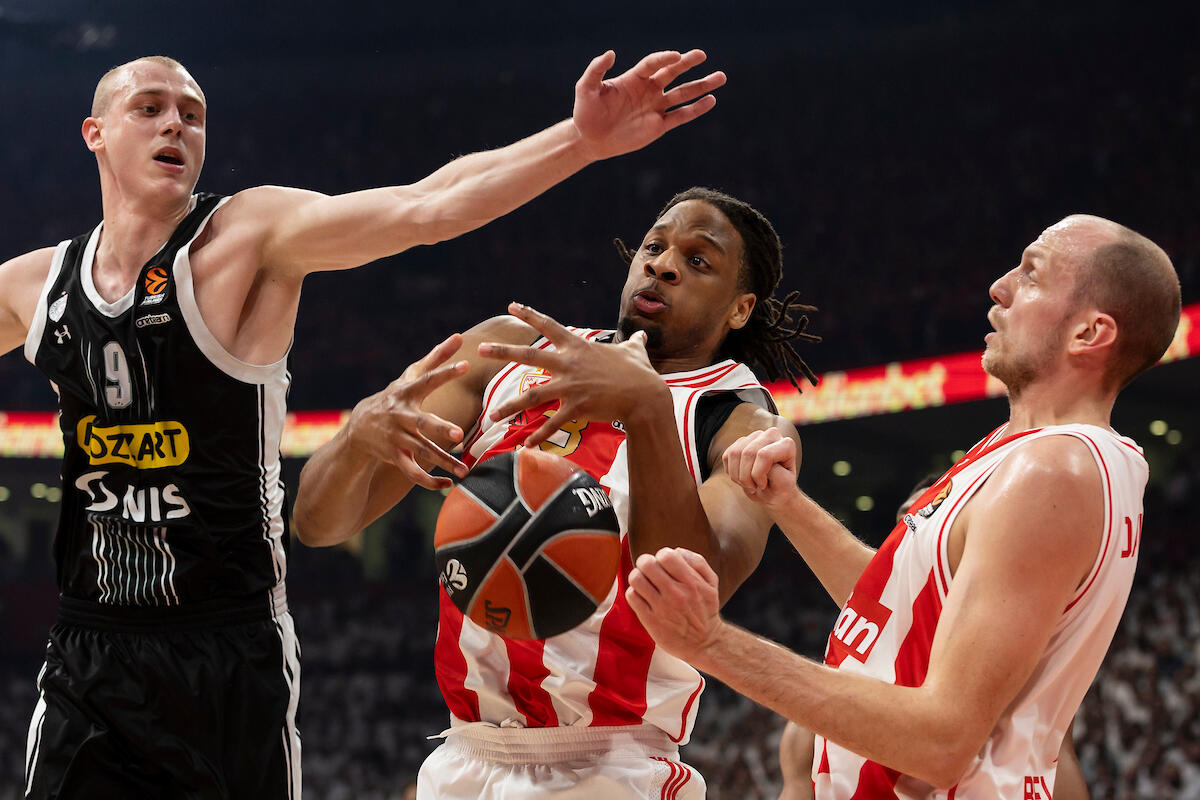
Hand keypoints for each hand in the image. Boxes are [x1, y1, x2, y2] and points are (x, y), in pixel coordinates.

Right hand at [345, 334, 469, 489]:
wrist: (361, 426)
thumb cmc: (395, 397)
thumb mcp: (410, 377)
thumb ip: (436, 358)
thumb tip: (458, 336)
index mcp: (407, 393)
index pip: (427, 380)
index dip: (445, 372)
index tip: (464, 365)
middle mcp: (402, 416)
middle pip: (422, 423)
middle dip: (438, 428)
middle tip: (457, 433)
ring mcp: (397, 438)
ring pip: (421, 452)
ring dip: (443, 462)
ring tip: (464, 471)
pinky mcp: (395, 457)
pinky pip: (412, 473)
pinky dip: (429, 482)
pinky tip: (447, 485)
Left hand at [477, 302, 669, 446]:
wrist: (645, 397)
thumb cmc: (640, 373)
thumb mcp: (635, 352)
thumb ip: (633, 343)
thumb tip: (643, 336)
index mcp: (578, 347)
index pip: (549, 325)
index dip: (529, 314)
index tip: (511, 306)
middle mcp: (569, 364)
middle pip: (529, 355)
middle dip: (502, 351)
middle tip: (479, 349)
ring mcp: (571, 386)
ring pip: (533, 396)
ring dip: (510, 406)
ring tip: (492, 415)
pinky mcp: (576, 408)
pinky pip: (553, 424)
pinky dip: (540, 436)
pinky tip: (527, 446)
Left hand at [572, 49, 725, 160]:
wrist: (590, 139)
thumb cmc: (586, 112)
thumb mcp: (586, 89)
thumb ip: (596, 70)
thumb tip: (610, 53)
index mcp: (633, 78)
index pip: (653, 64)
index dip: (664, 59)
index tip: (677, 56)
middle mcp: (648, 90)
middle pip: (672, 73)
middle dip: (688, 63)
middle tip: (702, 55)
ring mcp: (655, 107)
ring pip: (683, 94)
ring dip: (701, 86)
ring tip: (721, 77)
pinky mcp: (659, 126)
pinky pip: (681, 116)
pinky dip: (696, 109)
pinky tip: (711, 101)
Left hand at [626, 547, 723, 663]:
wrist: (705, 643)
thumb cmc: (705, 610)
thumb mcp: (711, 583)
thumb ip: (697, 562)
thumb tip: (676, 550)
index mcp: (691, 582)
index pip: (666, 555)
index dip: (661, 556)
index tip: (663, 564)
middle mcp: (676, 594)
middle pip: (647, 563)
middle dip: (645, 563)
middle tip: (649, 570)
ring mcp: (661, 608)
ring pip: (636, 579)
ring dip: (638, 577)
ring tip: (644, 583)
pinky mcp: (650, 620)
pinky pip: (632, 597)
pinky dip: (634, 593)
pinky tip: (643, 597)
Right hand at [722, 427, 799, 508]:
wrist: (772, 491)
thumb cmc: (780, 489)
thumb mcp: (783, 486)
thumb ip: (777, 473)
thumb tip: (761, 459)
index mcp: (787, 445)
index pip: (764, 455)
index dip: (758, 474)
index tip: (763, 485)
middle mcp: (771, 435)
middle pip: (748, 453)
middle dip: (746, 477)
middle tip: (753, 488)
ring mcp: (754, 437)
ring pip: (735, 453)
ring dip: (737, 476)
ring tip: (748, 484)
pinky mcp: (740, 442)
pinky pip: (727, 456)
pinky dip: (731, 472)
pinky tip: (742, 477)